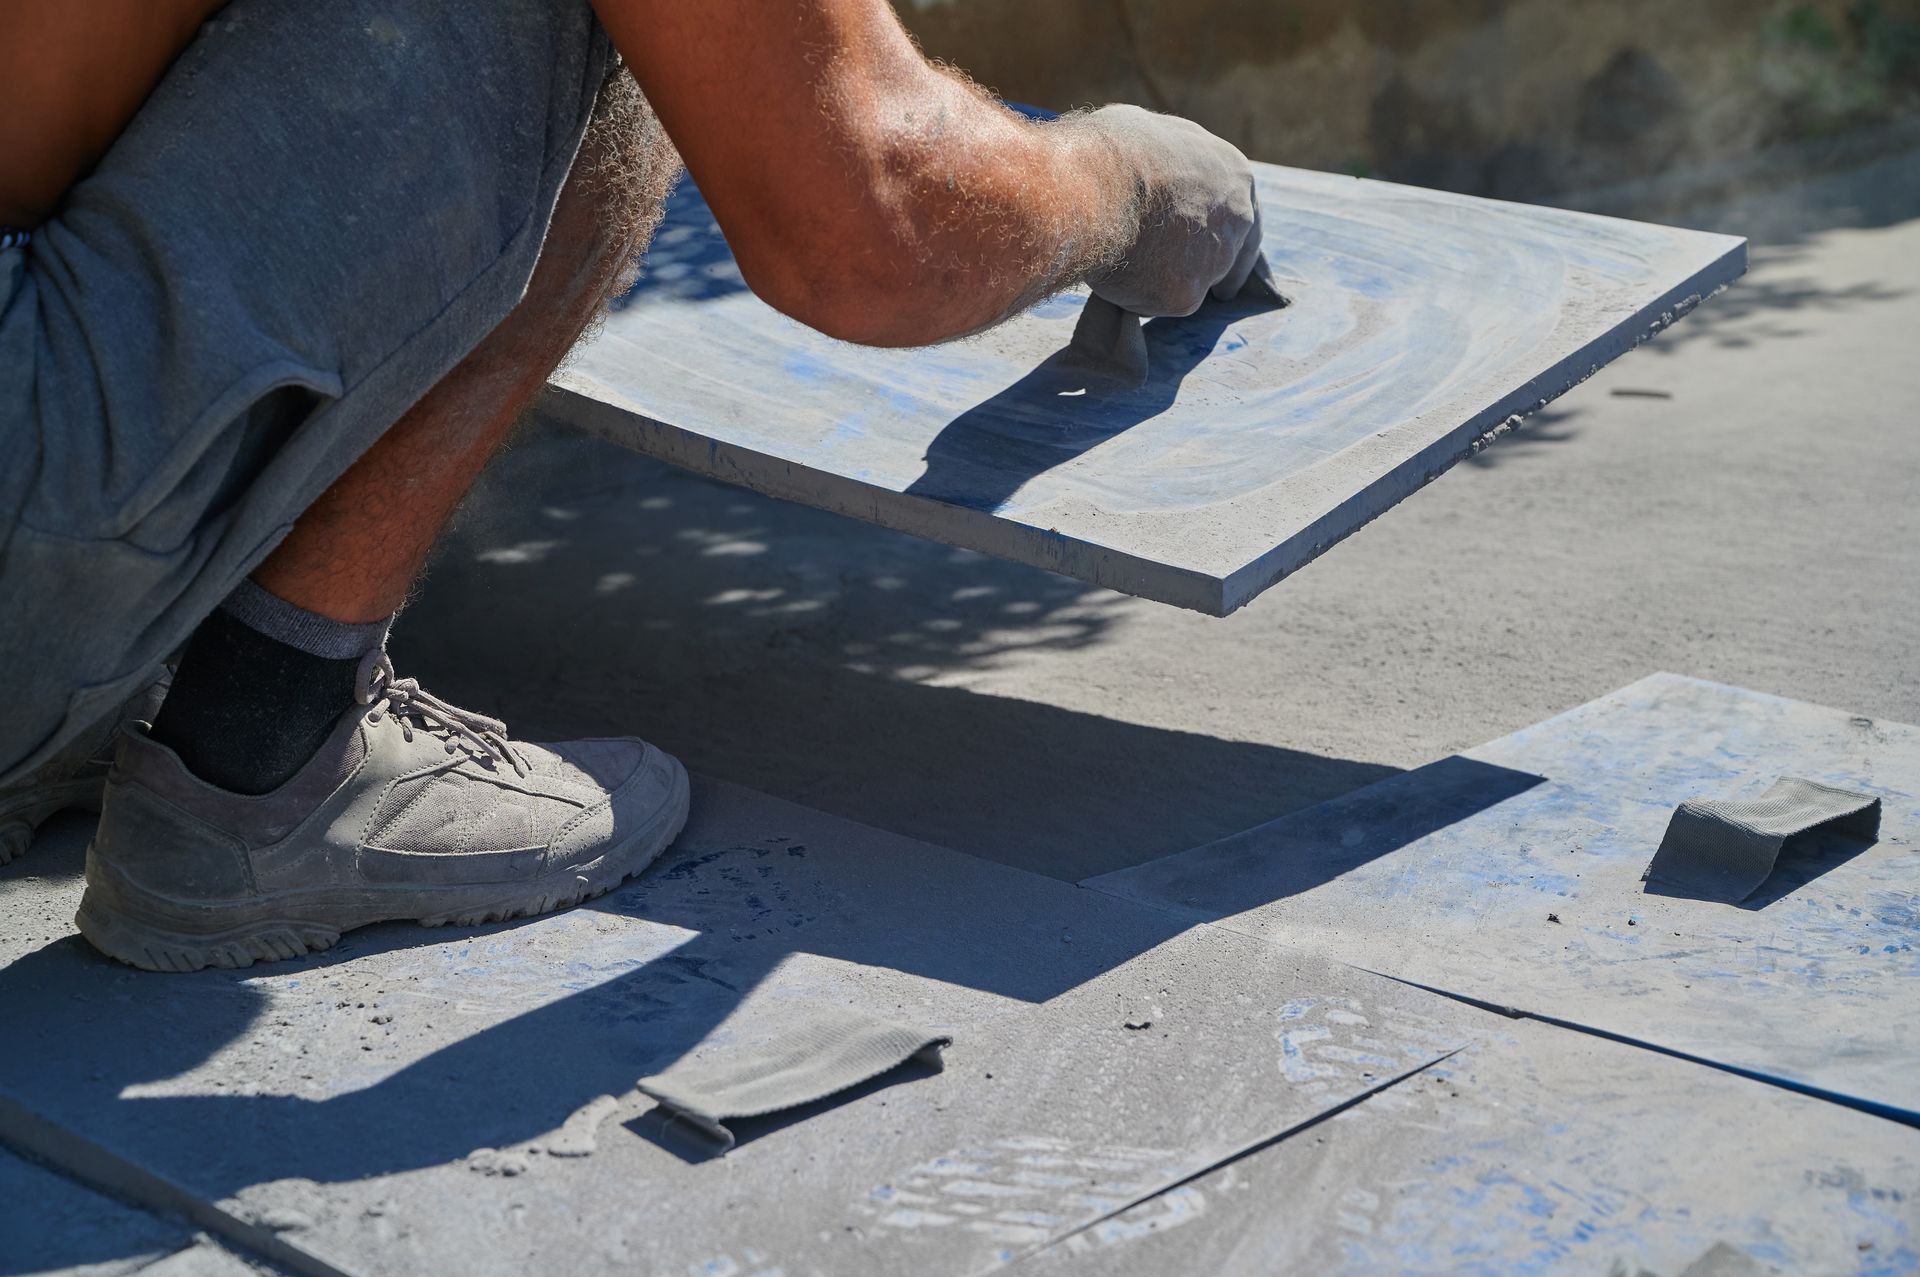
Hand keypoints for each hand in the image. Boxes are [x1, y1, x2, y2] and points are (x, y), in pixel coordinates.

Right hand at [1082, 104, 1263, 317]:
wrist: (1097, 185)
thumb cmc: (1114, 150)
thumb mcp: (1154, 135)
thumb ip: (1171, 163)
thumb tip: (1153, 170)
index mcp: (1234, 175)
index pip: (1246, 218)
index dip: (1234, 244)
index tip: (1227, 274)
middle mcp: (1236, 221)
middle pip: (1224, 257)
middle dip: (1203, 272)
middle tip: (1176, 282)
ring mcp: (1213, 261)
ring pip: (1186, 282)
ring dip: (1161, 280)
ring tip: (1123, 260)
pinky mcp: (1184, 296)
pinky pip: (1155, 302)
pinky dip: (1133, 295)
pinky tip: (1114, 273)